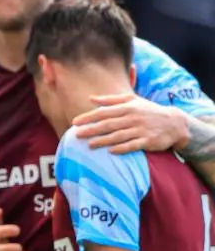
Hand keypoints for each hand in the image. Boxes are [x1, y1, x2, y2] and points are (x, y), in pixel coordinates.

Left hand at [73, 94, 188, 153]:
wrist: (174, 123)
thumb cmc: (148, 111)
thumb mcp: (133, 101)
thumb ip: (111, 100)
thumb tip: (91, 98)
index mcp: (128, 107)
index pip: (104, 112)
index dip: (89, 117)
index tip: (75, 122)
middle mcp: (133, 118)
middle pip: (109, 124)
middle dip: (92, 129)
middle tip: (76, 134)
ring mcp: (141, 129)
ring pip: (119, 136)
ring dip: (103, 140)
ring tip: (89, 145)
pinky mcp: (148, 141)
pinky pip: (133, 145)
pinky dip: (122, 148)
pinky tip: (110, 151)